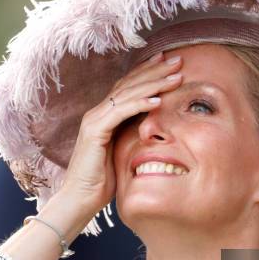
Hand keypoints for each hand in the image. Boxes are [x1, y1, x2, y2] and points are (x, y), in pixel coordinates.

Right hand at [56, 51, 182, 213]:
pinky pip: (120, 113)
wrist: (80, 198)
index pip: (129, 87)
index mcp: (105, 116)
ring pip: (128, 94)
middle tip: (178, 60)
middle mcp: (98, 113)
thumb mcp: (124, 152)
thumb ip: (134, 136)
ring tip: (176, 76)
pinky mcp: (94, 131)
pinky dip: (139, 104)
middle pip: (130, 84)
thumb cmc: (103, 181)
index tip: (169, 64)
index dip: (149, 73)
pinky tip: (158, 100)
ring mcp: (94, 120)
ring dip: (154, 83)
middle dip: (155, 71)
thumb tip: (155, 128)